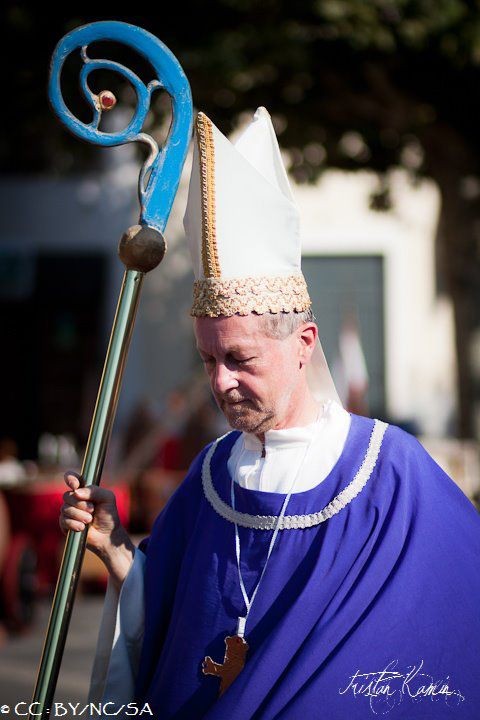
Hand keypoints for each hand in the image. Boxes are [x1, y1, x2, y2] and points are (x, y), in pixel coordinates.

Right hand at [60, 471, 134, 587]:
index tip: (75, 484)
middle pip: (68, 495)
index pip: (72, 478)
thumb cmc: (109, 515)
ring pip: (65, 509)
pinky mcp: (65, 524)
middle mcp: (74, 499)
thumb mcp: (107, 498)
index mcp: (84, 489)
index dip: (70, 478)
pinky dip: (74, 524)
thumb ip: (95, 491)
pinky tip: (82, 528)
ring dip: (79, 515)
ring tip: (89, 520)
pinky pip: (63, 521)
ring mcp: (68, 511)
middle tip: (92, 510)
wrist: (107, 535)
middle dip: (81, 504)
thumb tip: (77, 492)